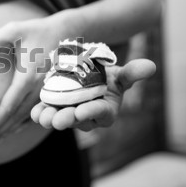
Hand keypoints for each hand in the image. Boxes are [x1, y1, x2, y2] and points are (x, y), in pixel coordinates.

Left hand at [0, 17, 64, 140]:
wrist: (67, 33)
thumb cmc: (36, 31)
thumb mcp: (14, 30)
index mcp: (29, 76)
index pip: (10, 105)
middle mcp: (40, 88)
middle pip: (17, 117)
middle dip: (1, 131)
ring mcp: (47, 92)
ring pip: (27, 117)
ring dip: (11, 130)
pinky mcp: (51, 92)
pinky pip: (35, 111)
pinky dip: (22, 122)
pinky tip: (12, 129)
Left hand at [30, 59, 155, 130]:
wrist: (89, 74)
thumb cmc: (109, 78)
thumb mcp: (122, 74)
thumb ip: (133, 73)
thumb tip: (151, 66)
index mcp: (106, 110)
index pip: (100, 113)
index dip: (91, 113)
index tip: (81, 112)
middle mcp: (87, 117)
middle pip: (77, 120)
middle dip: (66, 120)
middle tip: (57, 119)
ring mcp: (69, 115)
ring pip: (59, 119)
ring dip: (49, 118)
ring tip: (42, 117)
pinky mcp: (55, 110)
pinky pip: (46, 115)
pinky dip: (39, 114)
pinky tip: (33, 112)